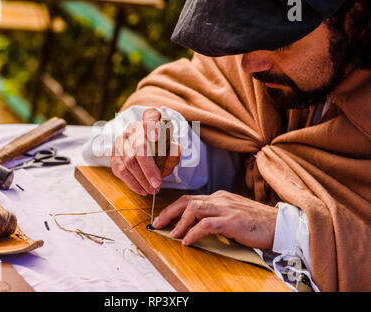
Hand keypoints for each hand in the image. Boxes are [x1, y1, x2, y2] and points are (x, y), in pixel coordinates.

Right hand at [111, 108, 180, 195]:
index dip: (152, 125)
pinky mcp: (114, 155)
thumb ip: (174, 150)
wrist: (144, 152)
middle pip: (138, 146)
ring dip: (141, 179)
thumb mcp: (170, 150)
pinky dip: (132, 183)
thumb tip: (175, 150)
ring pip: (129, 160)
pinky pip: (120, 170)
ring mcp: (121, 141)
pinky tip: (142, 190)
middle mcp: (133, 129)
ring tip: (152, 190)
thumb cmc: (160, 150)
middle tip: (157, 183)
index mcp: (149, 121)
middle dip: (148, 168)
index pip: (151, 116)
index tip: (156, 136)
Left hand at [152, 190, 277, 249]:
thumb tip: (196, 226)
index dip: (174, 208)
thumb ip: (216, 216)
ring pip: (194, 209)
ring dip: (179, 222)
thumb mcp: (233, 214)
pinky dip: (194, 232)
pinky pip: (207, 225)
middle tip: (157, 224)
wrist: (280, 225)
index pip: (190, 199)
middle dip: (169, 212)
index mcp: (220, 197)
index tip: (163, 218)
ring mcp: (226, 208)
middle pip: (187, 201)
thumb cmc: (257, 223)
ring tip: (172, 234)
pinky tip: (188, 241)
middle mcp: (220, 199)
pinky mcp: (232, 221)